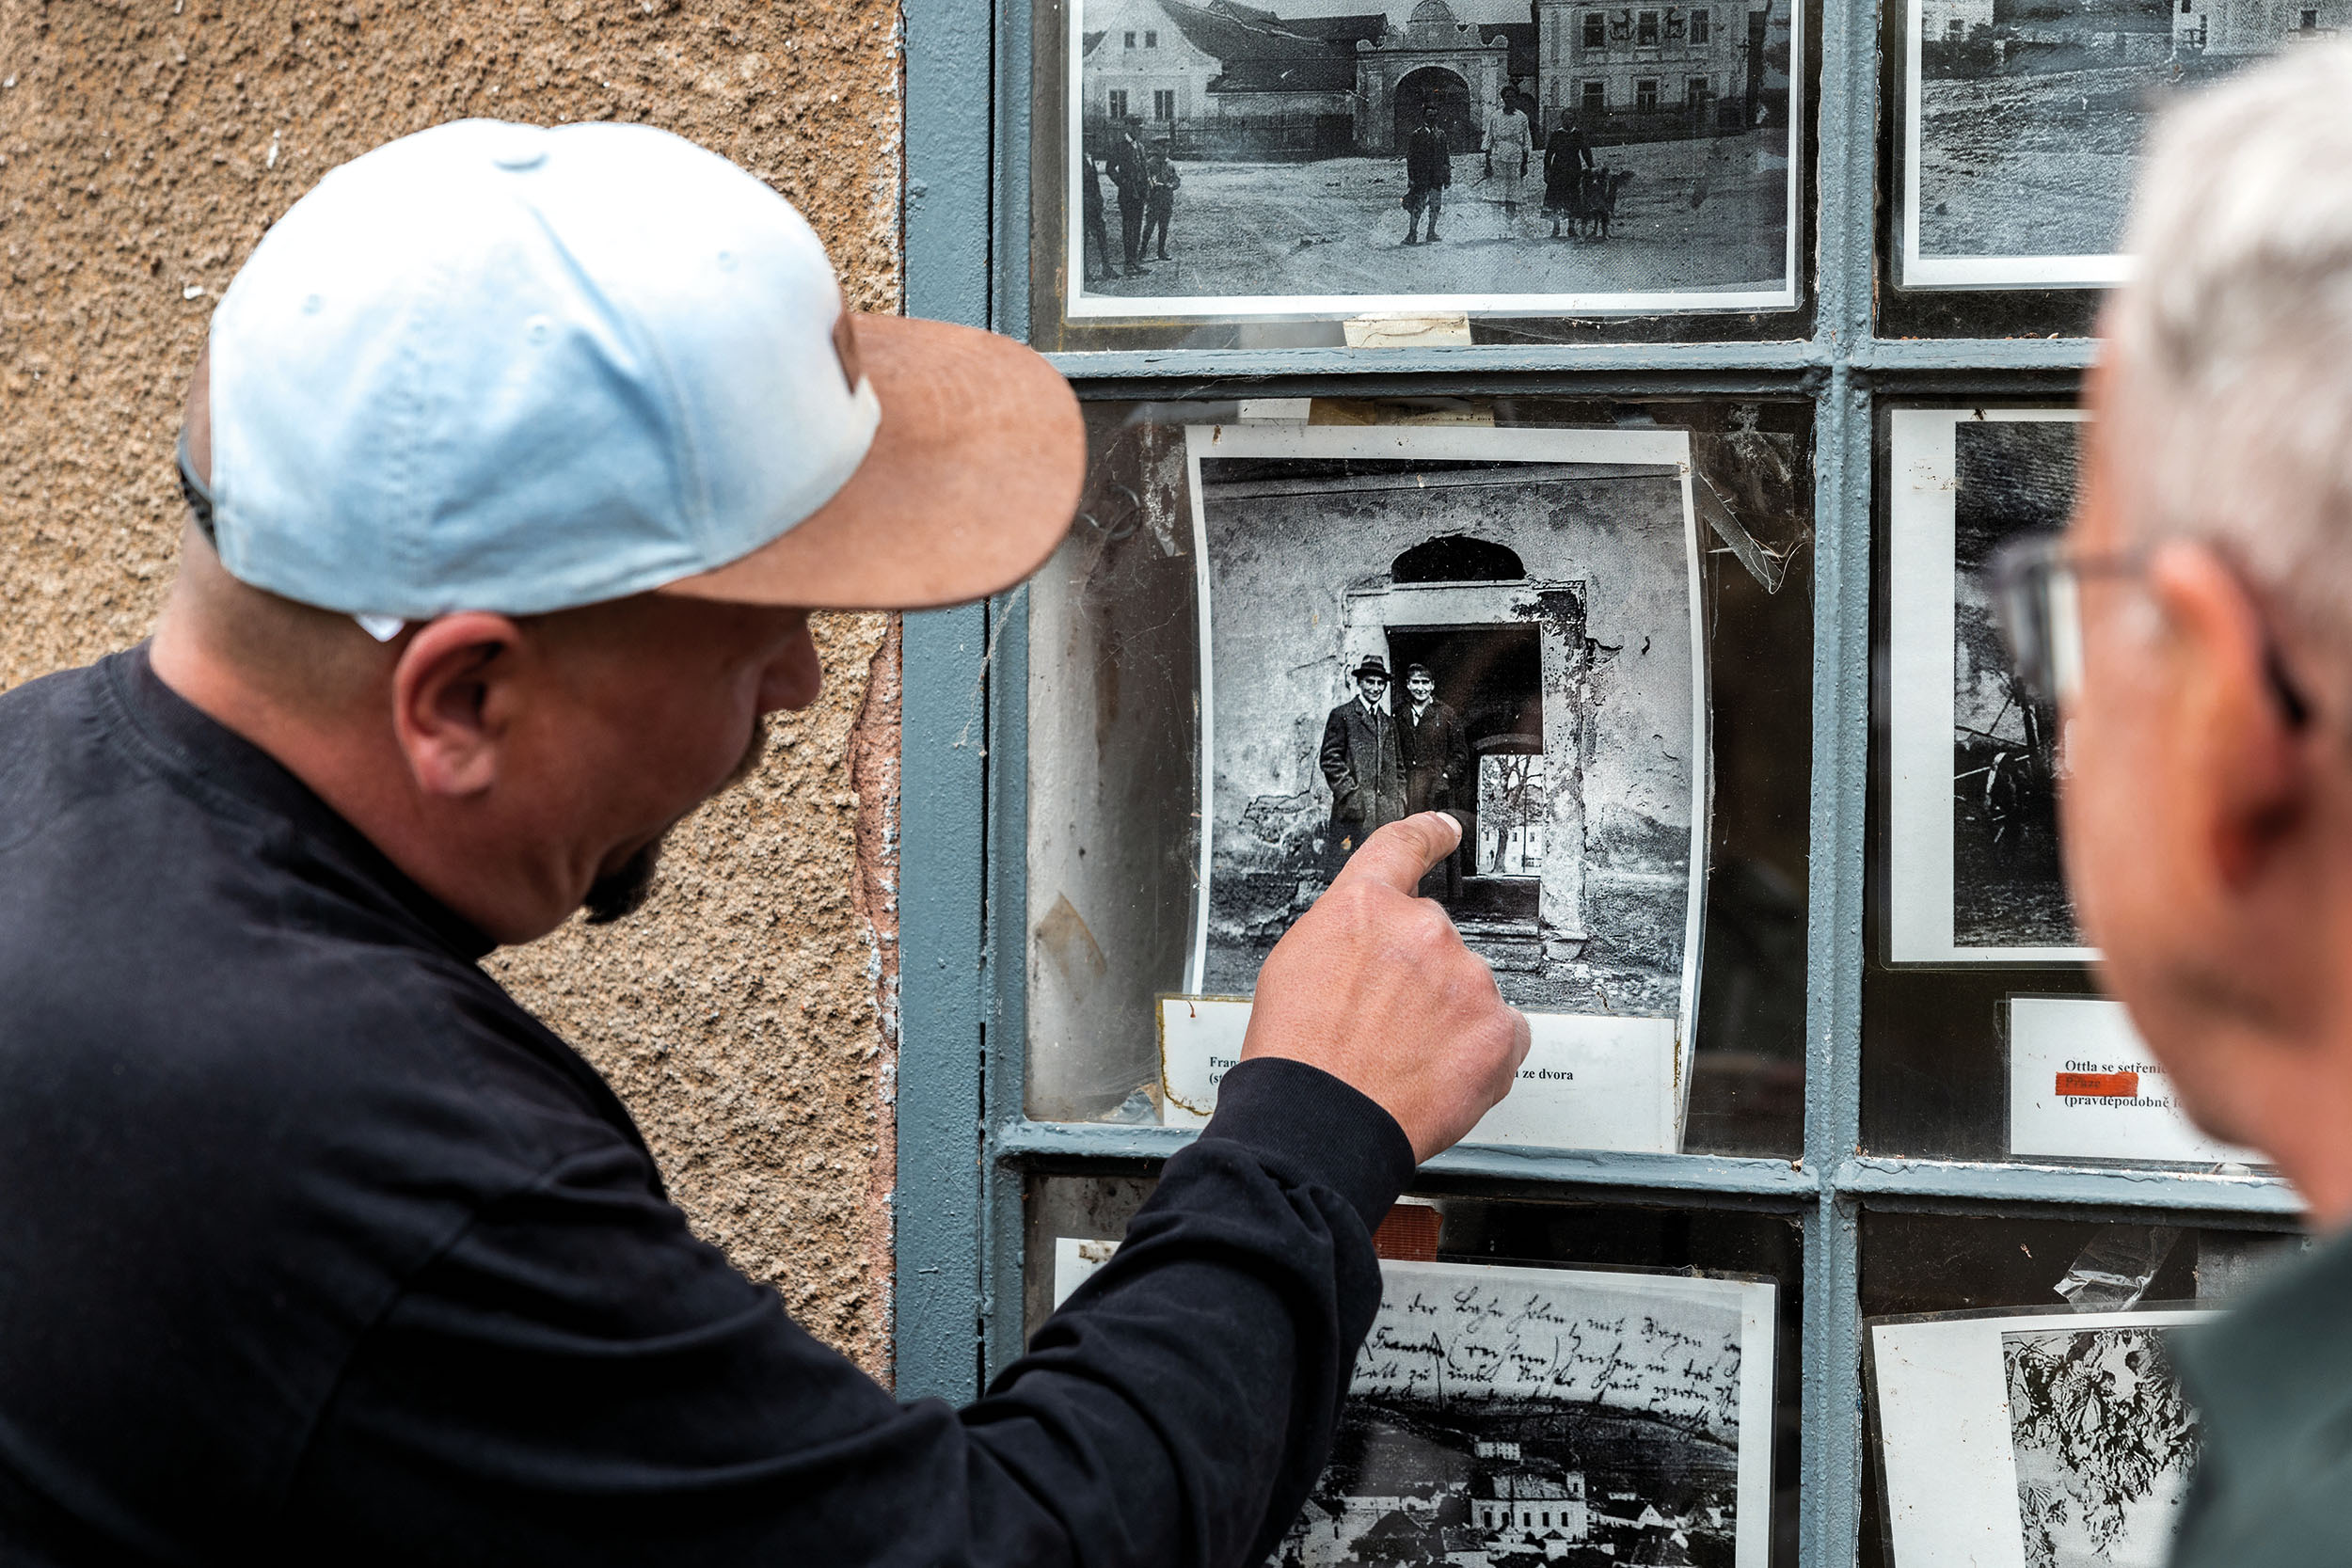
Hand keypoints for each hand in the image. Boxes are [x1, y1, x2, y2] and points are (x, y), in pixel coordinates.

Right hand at [1242, 813, 1530, 1162]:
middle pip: (1434, 941)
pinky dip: (1479, 1053)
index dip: (1428, 834)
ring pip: (1469, 990)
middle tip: (1385, 1024)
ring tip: (1403, 1059)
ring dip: (1447, 1018)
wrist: (1319, 1123)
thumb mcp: (1293, 967)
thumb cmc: (1296, 1058)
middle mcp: (1422, 930)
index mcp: (1364, 907)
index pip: (1402, 849)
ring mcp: (1466, 977)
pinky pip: (1504, 1032)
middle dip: (1418, 978)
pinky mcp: (1498, 1027)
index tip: (1446, 829)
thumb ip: (1344, 939)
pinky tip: (1438, 1074)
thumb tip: (1367, 950)